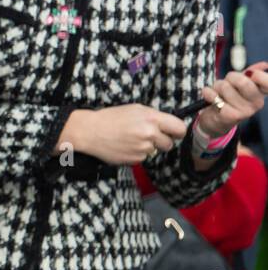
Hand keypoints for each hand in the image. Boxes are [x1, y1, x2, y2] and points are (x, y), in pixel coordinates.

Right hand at [65, 105, 185, 164]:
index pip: (179, 128)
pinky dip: (135, 154)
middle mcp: (149, 133)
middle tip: (147, 136)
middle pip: (169, 144)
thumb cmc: (110, 118)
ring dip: (146, 147)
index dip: (177, 132)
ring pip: (154, 151)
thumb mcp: (134, 109)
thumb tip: (168, 126)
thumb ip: (154, 117)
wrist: (89, 131)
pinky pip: (142, 158)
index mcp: (151, 118)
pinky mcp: (135, 159)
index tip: (173, 133)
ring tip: (130, 140)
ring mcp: (143, 148)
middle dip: (161, 142)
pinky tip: (124, 146)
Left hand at [194, 65, 267, 138]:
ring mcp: (245, 111)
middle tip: (227, 84)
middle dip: (230, 78)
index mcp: (261, 92)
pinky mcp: (231, 116)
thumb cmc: (228, 98)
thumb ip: (250, 73)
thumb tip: (264, 64)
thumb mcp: (239, 84)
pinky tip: (211, 99)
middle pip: (242, 80)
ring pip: (225, 87)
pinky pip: (215, 97)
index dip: (258, 75)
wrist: (215, 120)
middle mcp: (258, 103)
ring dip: (217, 87)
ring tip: (219, 94)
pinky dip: (209, 94)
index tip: (251, 74)